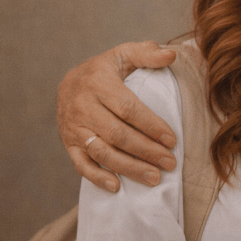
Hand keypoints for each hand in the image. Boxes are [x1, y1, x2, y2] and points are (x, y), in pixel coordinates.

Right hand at [56, 41, 177, 191]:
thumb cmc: (105, 70)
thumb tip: (172, 55)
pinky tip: (117, 186)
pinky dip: (97, 177)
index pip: (128, 109)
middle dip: (146, 151)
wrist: (68, 82)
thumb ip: (147, 53)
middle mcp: (82, 107)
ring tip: (154, 178)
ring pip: (102, 152)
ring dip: (129, 168)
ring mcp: (74, 127)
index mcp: (98, 84)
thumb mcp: (124, 55)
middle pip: (117, 134)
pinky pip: (81, 164)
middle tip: (170, 163)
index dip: (151, 126)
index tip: (172, 140)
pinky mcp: (68, 143)